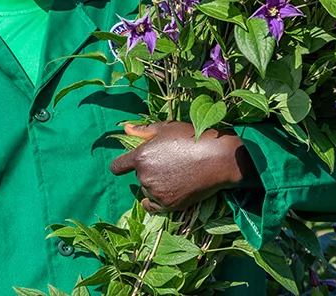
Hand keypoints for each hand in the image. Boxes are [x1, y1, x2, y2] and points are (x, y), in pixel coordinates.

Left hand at [109, 121, 257, 212]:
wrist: (217, 158)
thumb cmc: (191, 138)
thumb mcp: (166, 128)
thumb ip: (142, 131)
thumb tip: (125, 129)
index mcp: (140, 156)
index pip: (118, 167)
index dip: (122, 165)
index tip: (128, 165)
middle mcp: (144, 176)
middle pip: (139, 176)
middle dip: (149, 170)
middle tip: (168, 162)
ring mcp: (156, 192)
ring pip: (148, 190)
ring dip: (156, 184)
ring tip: (176, 173)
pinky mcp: (168, 205)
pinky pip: (153, 206)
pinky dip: (156, 201)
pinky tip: (166, 192)